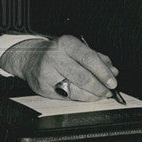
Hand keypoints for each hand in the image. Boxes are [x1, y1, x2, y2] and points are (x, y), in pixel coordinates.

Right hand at [0, 35, 119, 100]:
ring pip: (76, 90)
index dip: (103, 72)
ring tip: (100, 94)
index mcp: (65, 43)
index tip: (113, 81)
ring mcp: (47, 73)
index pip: (89, 58)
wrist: (28, 59)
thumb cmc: (56, 53)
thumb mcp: (75, 48)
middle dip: (100, 87)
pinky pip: (68, 97)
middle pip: (83, 77)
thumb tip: (113, 71)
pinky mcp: (43, 88)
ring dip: (92, 95)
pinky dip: (81, 98)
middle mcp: (55, 57)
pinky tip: (86, 95)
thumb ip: (96, 58)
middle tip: (108, 90)